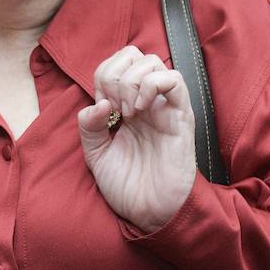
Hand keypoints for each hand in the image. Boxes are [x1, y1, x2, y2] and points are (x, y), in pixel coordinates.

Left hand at [78, 45, 196, 232]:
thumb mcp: (95, 156)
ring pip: (153, 61)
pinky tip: (140, 110)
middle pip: (134, 55)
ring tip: (127, 112)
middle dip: (115, 73)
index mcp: (125, 106)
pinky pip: (174, 80)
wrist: (150, 214)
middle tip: (113, 107)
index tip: (101, 109)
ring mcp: (164, 107)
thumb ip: (88, 127)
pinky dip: (152, 85)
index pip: (114, 64)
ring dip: (131, 81)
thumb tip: (96, 103)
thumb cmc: (127, 187)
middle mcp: (146, 101)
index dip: (102, 77)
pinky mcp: (181, 116)